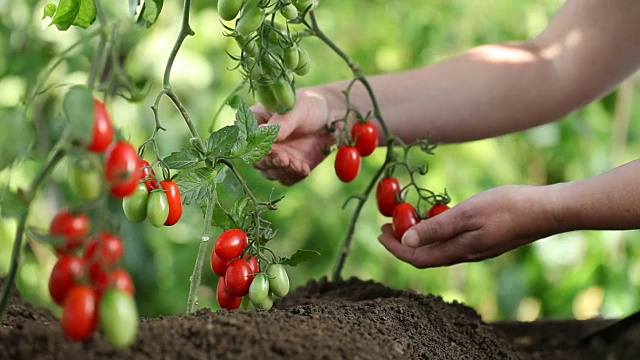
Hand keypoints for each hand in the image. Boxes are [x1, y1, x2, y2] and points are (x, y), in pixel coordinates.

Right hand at [252, 88, 338, 184]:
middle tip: (284, 159)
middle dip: (270, 161)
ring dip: (282, 170)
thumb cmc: (311, 106)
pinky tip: (304, 169)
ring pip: (270, 172)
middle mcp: (262, 143)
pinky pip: (286, 178)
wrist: (333, 118)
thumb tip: (261, 134)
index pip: (247, 138)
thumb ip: (281, 123)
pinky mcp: (289, 168)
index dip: (254, 146)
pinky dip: (293, 176)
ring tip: (297, 164)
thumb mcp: (297, 110)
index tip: (267, 149)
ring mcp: (275, 157)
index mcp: (257, 122)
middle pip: (256, 160)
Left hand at [379, 185, 559, 266]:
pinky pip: (452, 241)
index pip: (417, 258)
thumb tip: (405, 243)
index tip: (379, 232)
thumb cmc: (508, 207)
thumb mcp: (467, 213)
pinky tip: (436, 216)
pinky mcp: (486, 240)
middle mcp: (466, 254)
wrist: (548, 210)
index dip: (395, 248)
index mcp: (459, 251)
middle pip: (425, 256)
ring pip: (439, 249)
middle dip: (402, 244)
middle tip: (386, 225)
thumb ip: (436, 228)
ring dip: (419, 237)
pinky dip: (436, 232)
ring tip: (406, 219)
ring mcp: (477, 249)